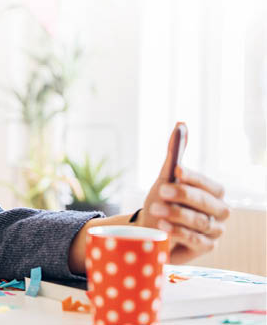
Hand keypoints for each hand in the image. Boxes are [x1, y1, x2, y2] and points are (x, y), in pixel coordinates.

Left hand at [137, 123, 229, 262]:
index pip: (209, 185)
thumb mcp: (166, 176)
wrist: (151, 227)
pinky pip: (196, 241)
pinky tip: (163, 226)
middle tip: (162, 190)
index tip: (176, 170)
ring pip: (201, 222)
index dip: (193, 177)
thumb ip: (175, 152)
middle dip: (183, 196)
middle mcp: (219, 212)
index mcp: (213, 192)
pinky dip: (179, 232)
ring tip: (156, 209)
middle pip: (207, 204)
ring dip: (177, 214)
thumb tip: (181, 123)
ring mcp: (214, 232)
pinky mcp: (206, 248)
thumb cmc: (162, 199)